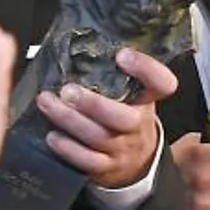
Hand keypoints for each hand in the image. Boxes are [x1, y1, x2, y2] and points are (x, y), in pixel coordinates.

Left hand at [37, 49, 174, 187]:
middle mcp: (138, 125)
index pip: (161, 84)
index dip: (146, 70)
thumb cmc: (124, 117)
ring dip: (70, 120)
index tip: (122, 55)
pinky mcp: (106, 168)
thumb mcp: (130, 94)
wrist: (135, 162)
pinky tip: (52, 136)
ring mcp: (123, 149)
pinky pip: (88, 161)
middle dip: (94, 104)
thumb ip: (114, 75)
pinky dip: (69, 149)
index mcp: (146, 101)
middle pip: (124, 118)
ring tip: (47, 102)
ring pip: (99, 138)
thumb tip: (79, 42)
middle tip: (68, 90)